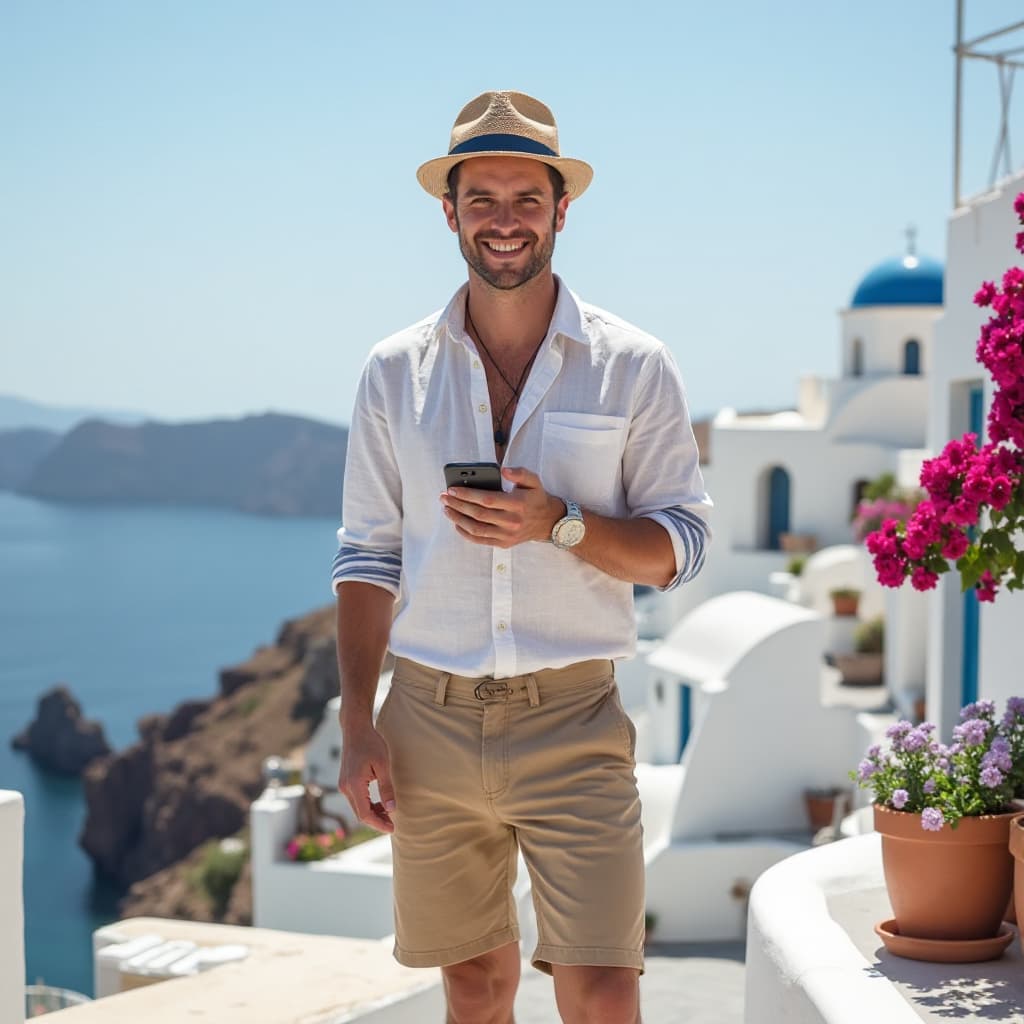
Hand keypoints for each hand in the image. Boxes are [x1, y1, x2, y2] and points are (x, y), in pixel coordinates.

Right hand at [337, 724, 395, 833]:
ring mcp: (343, 785)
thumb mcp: (383, 765)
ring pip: (357, 808)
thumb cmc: (371, 743)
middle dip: (377, 821)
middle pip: (360, 814)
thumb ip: (387, 788)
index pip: (365, 814)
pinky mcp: (345, 782)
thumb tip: (392, 809)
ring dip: (372, 814)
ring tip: (389, 814)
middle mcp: (345, 787)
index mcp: (354, 785)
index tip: (393, 828)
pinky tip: (380, 804)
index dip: (379, 824)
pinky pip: (356, 800)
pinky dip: (367, 805)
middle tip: (393, 824)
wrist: (356, 729)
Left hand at [440, 466, 563, 547]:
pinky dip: (465, 533)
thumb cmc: (536, 497)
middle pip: (478, 514)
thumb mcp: (533, 481)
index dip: (467, 495)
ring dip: (458, 519)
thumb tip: (503, 470)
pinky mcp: (503, 543)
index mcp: (518, 504)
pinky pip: (480, 540)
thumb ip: (520, 473)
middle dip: (458, 505)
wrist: (548, 521)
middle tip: (444, 497)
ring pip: (476, 529)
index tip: (452, 489)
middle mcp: (512, 521)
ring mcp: (507, 535)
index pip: (487, 499)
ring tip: (447, 509)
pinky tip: (457, 523)